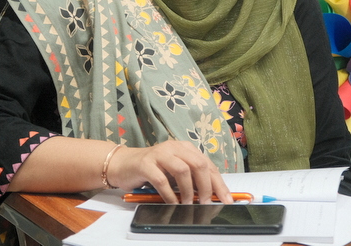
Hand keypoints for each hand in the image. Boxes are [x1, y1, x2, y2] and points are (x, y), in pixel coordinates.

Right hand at [106, 140, 231, 203]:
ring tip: (189, 204)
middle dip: (206, 186)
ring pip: (182, 170)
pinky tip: (173, 202)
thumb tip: (211, 196)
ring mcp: (159, 154)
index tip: (227, 199)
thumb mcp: (175, 172)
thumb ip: (191, 179)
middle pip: (198, 164)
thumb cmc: (152, 170)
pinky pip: (162, 180)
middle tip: (207, 203)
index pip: (208, 165)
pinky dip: (170, 194)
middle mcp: (174, 147)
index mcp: (185, 148)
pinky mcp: (146, 164)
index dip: (219, 183)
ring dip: (189, 190)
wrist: (123, 164)